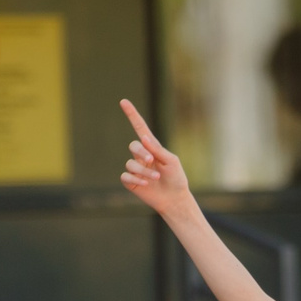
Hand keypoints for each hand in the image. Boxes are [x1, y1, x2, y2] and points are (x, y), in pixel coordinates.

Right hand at [118, 99, 193, 217]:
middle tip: (151, 160)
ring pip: (131, 164)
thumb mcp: (171, 161)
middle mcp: (142, 156)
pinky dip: (135, 179)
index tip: (124, 101)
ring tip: (155, 177)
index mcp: (152, 148)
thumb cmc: (176, 178)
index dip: (132, 115)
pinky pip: (126, 176)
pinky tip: (145, 184)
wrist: (175, 199)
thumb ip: (158, 150)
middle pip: (133, 146)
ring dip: (143, 171)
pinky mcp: (131, 182)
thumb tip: (143, 137)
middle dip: (141, 152)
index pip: (140, 128)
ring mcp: (135, 169)